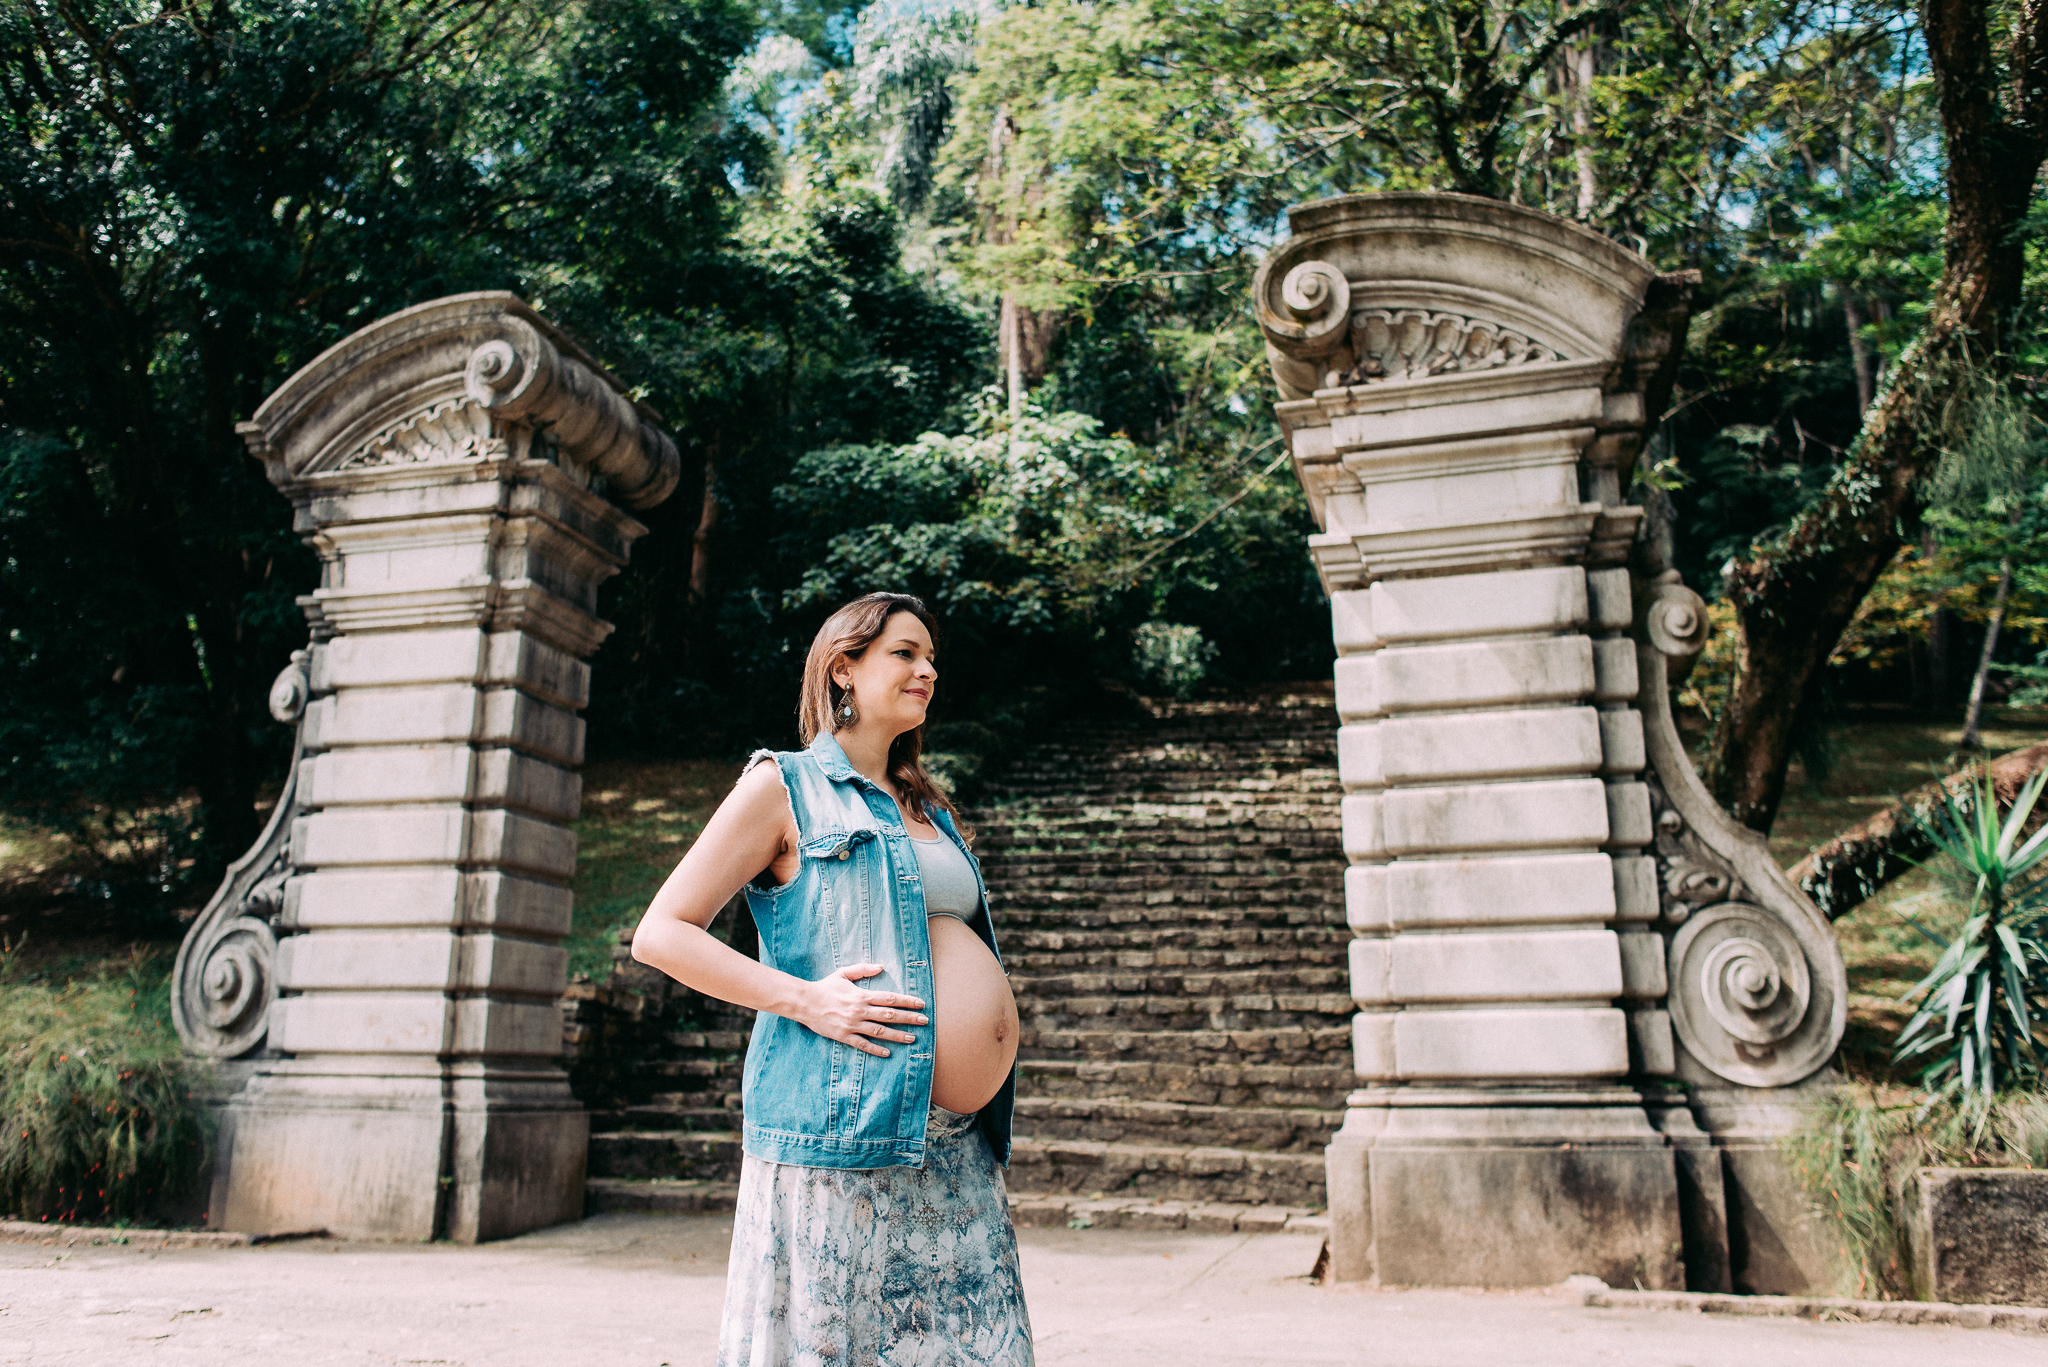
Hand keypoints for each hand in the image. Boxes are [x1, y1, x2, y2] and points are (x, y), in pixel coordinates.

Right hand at [796, 963, 928, 1056]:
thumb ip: (863, 969)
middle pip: (890, 1015)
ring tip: (912, 1038)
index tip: (921, 1004)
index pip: (890, 998)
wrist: (804, 1002)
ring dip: (897, 1035)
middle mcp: (860, 1010)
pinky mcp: (844, 1036)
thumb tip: (881, 966)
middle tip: (924, 1021)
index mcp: (862, 995)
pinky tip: (887, 1053)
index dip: (907, 1001)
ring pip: (880, 1031)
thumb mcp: (843, 973)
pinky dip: (875, 1049)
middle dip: (909, 1018)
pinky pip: (862, 1044)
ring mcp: (852, 1024)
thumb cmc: (825, 987)